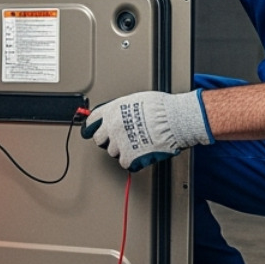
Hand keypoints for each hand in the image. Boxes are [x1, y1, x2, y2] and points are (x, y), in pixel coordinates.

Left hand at [81, 90, 213, 171]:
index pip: (91, 121)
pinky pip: (125, 162)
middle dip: (107, 140)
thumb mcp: (136, 100)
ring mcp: (119, 143)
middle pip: (98, 139)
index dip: (92, 127)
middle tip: (119, 139)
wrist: (174, 121)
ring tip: (137, 143)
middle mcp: (111, 127)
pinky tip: (141, 153)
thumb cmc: (161, 108)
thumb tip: (120, 114)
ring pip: (113, 152)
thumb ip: (122, 109)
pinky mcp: (129, 157)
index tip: (90, 130)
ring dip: (123, 149)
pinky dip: (133, 160)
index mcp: (112, 111)